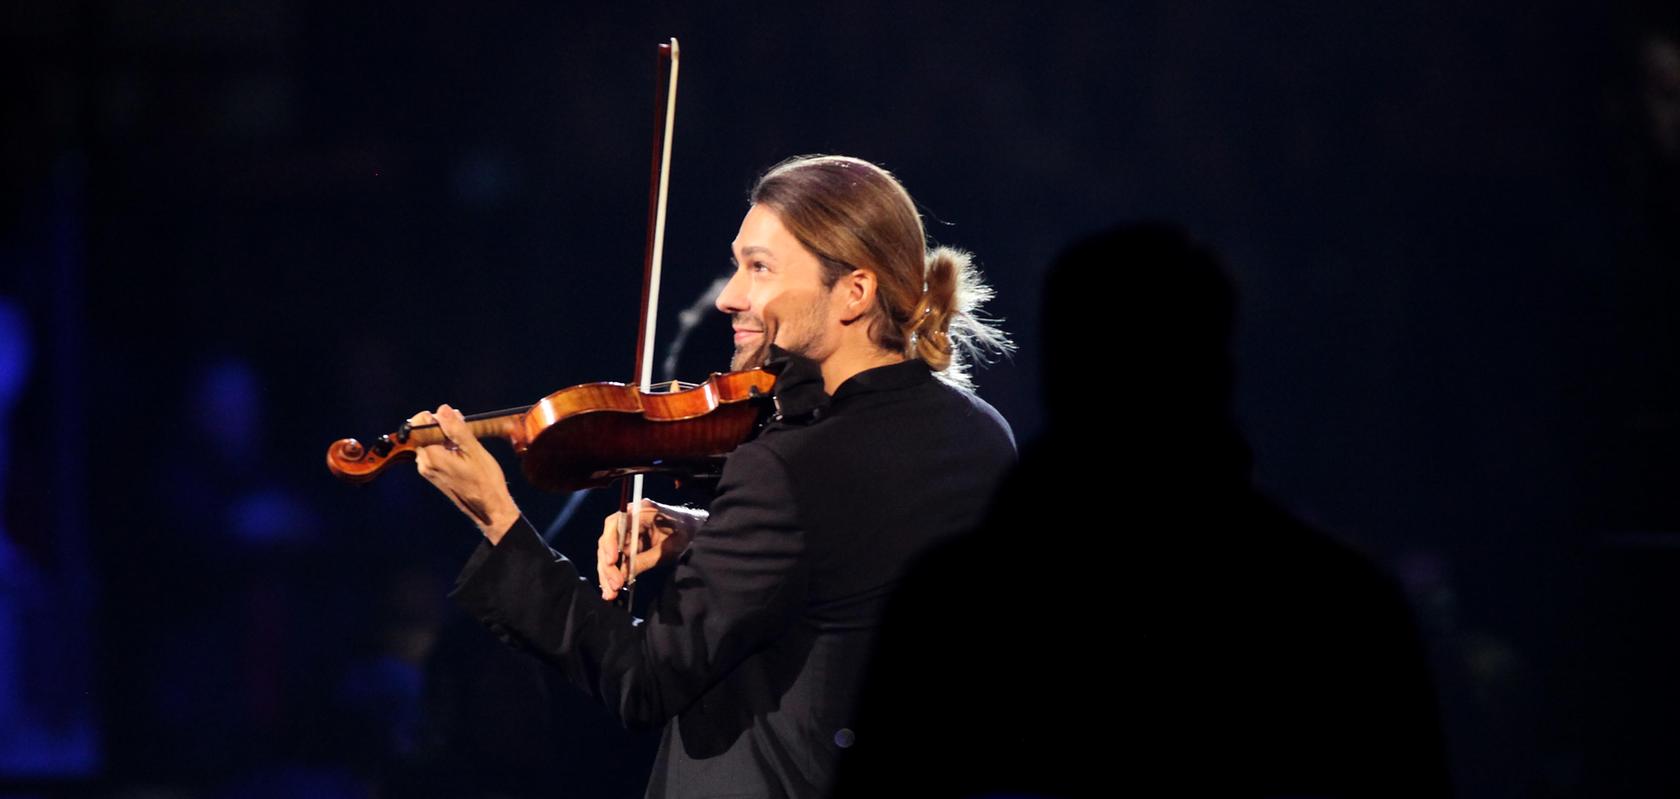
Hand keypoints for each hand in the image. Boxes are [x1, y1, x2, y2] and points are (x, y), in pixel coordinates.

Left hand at [412, 404, 520, 541]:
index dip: (435, 417)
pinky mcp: (433, 474)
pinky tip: (461, 450)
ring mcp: (427, 470)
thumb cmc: (485, 481)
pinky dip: (445, 446)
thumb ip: (456, 429)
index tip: (454, 419)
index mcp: (432, 457)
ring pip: (428, 441)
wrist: (488, 508)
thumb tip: (442, 409)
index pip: (418, 425)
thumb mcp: (474, 450)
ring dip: (444, 435)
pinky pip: (433, 452)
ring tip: (465, 440)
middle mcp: (424, 464)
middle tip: (462, 426)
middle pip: (422, 432)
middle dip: (441, 425)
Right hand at [596, 498, 705, 600]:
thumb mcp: (668, 548)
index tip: (612, 561)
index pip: (615, 523)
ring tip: (610, 593)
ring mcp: (626, 536)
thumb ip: (646, 560)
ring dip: (607, 575)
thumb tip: (624, 575)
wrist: (692, 534)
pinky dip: (612, 576)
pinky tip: (610, 591)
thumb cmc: (684, 534)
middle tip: (614, 584)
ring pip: (608, 554)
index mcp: (639, 513)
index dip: (610, 542)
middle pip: (608, 542)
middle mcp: (628, 522)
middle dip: (608, 566)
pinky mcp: (627, 548)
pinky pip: (615, 562)